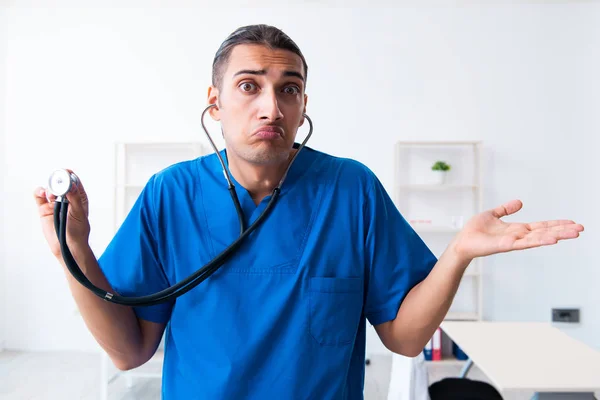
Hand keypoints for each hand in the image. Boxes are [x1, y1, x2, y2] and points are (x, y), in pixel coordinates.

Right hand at [33, 170, 90, 259]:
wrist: (67, 246)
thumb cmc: (78, 231)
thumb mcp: (79, 213)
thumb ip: (75, 199)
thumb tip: (71, 185)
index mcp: (79, 198)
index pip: (74, 182)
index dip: (70, 176)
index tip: (66, 172)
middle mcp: (67, 199)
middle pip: (60, 183)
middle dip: (58, 180)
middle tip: (57, 181)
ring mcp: (55, 203)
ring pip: (50, 188)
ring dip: (49, 187)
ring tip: (51, 194)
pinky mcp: (44, 209)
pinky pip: (39, 196)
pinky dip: (39, 192)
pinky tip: (42, 193)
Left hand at [452, 199, 583, 260]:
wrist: (462, 241)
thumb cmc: (475, 230)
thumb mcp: (492, 214)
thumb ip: (506, 209)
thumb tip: (520, 202)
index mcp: (517, 229)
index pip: (541, 226)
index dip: (556, 224)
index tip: (572, 223)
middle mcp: (518, 236)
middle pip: (545, 232)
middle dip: (563, 231)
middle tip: (581, 229)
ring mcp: (513, 242)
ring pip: (539, 238)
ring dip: (556, 236)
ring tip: (573, 234)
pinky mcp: (505, 245)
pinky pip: (524, 243)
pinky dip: (538, 241)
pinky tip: (551, 240)